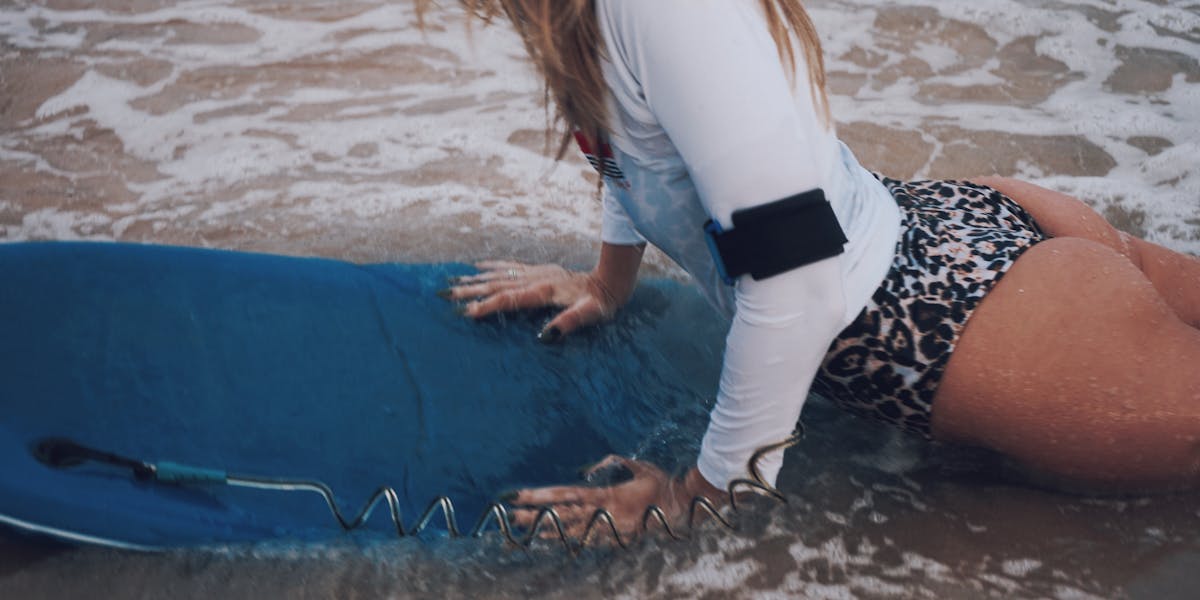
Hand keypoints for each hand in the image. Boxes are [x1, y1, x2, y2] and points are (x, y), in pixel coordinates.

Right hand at [441, 260, 623, 340]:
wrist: (610, 282)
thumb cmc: (600, 304)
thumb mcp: (589, 315)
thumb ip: (569, 323)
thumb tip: (546, 337)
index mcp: (544, 291)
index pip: (509, 299)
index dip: (488, 306)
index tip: (466, 312)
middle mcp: (536, 279)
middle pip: (497, 284)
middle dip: (470, 290)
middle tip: (445, 295)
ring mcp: (536, 273)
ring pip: (499, 274)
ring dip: (475, 278)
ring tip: (452, 281)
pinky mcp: (539, 271)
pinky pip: (509, 266)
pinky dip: (492, 266)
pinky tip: (479, 265)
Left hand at [505, 456, 724, 541]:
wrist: (682, 508)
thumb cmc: (660, 483)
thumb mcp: (638, 466)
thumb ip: (615, 462)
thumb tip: (591, 468)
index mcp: (605, 495)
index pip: (565, 495)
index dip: (541, 496)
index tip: (520, 496)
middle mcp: (603, 514)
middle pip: (563, 516)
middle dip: (536, 516)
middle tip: (513, 517)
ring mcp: (609, 530)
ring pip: (572, 532)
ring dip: (548, 531)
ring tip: (525, 530)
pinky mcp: (616, 540)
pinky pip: (588, 541)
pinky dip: (569, 541)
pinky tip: (553, 541)